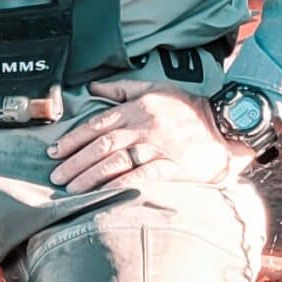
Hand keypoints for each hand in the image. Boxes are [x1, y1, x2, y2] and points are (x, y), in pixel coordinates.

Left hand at [48, 78, 255, 192]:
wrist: (226, 126)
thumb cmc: (190, 109)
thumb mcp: (157, 89)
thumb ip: (123, 89)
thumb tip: (93, 86)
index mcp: (137, 108)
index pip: (97, 124)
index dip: (73, 139)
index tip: (55, 151)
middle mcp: (144, 126)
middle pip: (101, 145)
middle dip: (75, 162)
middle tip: (57, 176)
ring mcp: (158, 147)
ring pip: (116, 161)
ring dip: (90, 176)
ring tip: (72, 189)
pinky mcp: (172, 166)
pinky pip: (141, 176)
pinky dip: (119, 185)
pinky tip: (103, 194)